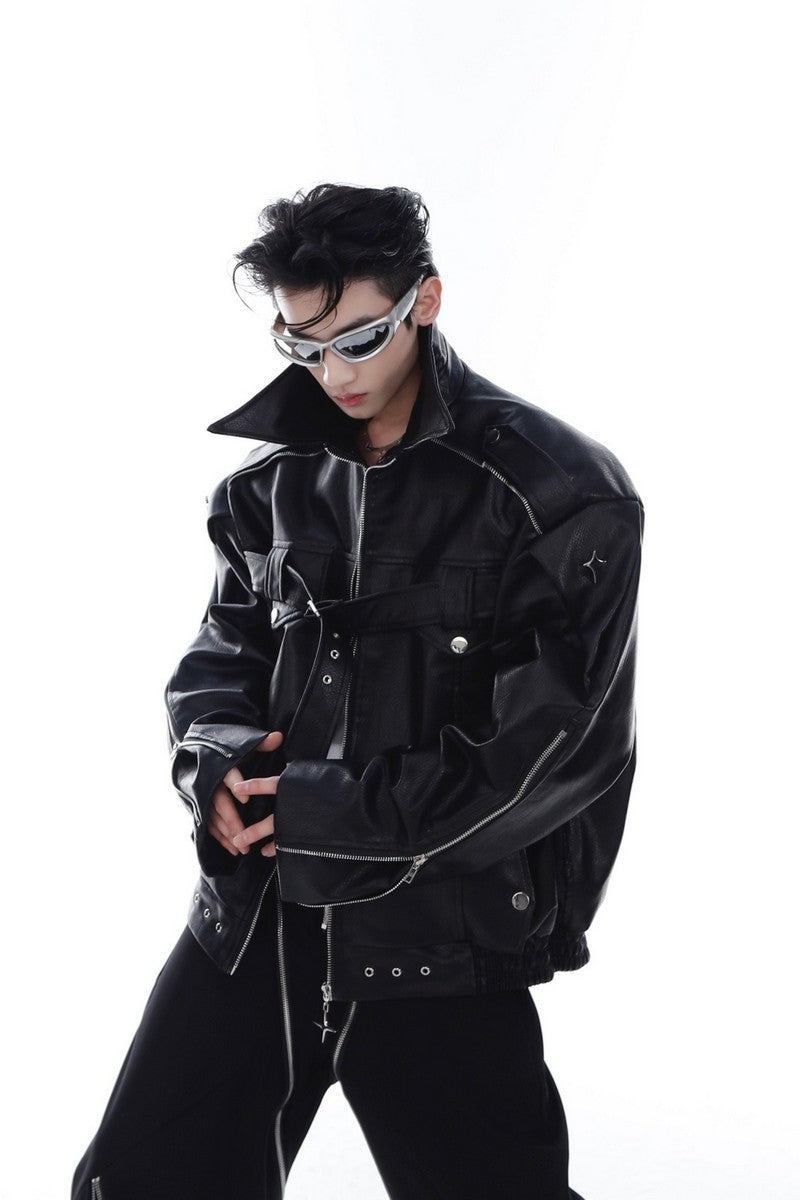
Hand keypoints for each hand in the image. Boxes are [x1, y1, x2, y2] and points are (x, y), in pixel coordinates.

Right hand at [207, 730, 283, 857]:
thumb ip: (261, 744)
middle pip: (220, 802)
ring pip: (213, 817)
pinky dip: (220, 838)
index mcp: (223, 766)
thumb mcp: (245, 746)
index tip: (245, 798)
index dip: (236, 785)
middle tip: (242, 834)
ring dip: (226, 833)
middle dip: (231, 820)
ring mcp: (205, 796)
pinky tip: (232, 849)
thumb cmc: (232, 752)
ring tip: (240, 848)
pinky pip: (210, 825)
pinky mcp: (203, 807)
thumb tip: (278, 736)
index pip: (228, 775)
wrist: (206, 753)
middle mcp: (212, 781)